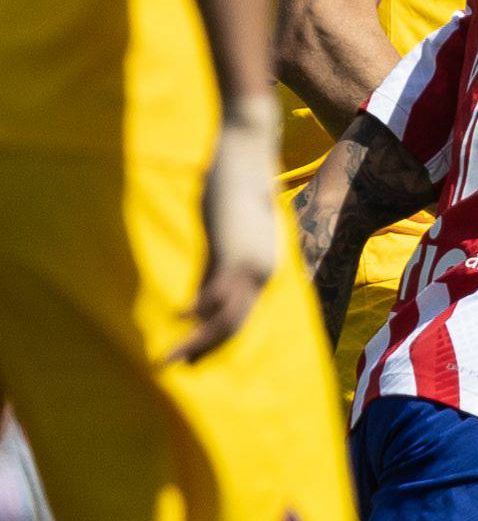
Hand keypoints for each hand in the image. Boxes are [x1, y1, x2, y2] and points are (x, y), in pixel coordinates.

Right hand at [170, 106, 282, 364]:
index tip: (192, 360)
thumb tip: (197, 303)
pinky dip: (197, 310)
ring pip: (226, 317)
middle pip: (235, 325)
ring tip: (169, 358)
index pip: (241, 318)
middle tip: (174, 367)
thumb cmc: (235, 190)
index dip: (215, 342)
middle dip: (204, 351)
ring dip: (197, 340)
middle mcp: (263, 274)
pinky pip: (216, 291)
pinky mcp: (233, 250)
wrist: (248, 153)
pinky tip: (178, 319)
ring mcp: (251, 264)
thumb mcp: (225, 238)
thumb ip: (215, 269)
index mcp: (265, 271)